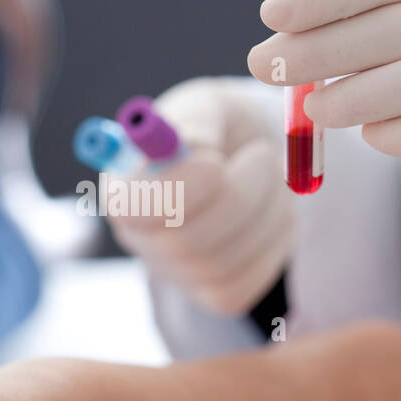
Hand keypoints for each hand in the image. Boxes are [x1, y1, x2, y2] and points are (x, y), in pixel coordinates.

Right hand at [107, 77, 295, 314]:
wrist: (244, 156)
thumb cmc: (217, 126)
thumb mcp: (205, 106)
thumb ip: (196, 121)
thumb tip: (196, 148)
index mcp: (123, 189)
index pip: (133, 210)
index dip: (177, 191)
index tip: (215, 161)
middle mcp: (140, 239)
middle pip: (185, 242)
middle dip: (240, 195)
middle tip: (266, 155)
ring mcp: (177, 273)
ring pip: (226, 262)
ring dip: (268, 210)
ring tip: (275, 174)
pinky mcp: (215, 294)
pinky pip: (252, 281)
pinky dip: (276, 240)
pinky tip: (275, 209)